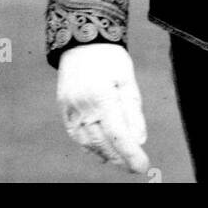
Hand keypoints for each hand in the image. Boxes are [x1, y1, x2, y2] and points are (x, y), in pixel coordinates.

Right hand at [57, 43, 149, 174]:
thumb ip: (133, 111)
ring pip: (89, 143)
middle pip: (103, 143)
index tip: (143, 166)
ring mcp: (70, 109)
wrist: (82, 41)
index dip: (131, 154)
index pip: (118, 135)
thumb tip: (138, 140)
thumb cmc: (109, 58)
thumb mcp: (127, 79)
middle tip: (135, 166)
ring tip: (122, 161)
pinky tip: (102, 152)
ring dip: (106, 155)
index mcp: (102, 96)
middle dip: (121, 158)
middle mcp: (83, 106)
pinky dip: (90, 147)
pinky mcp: (64, 110)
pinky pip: (77, 136)